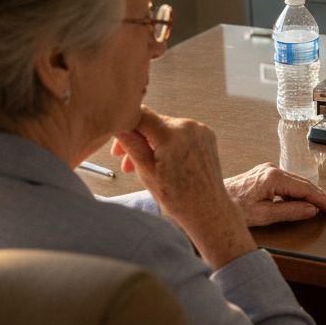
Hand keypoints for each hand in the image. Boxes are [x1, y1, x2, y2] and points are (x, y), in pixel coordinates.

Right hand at [111, 107, 254, 268]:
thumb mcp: (145, 171)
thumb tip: (117, 125)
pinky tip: (164, 162)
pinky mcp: (206, 135)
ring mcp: (200, 129)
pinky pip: (179, 132)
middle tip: (125, 163)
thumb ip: (130, 143)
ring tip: (144, 166)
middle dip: (137, 139)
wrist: (208, 210)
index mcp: (172, 134)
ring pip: (165, 127)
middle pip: (152, 121)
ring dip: (151, 142)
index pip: (140, 115)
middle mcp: (189, 126)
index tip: (117, 146)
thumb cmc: (178, 198)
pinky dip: (168, 143)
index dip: (124, 127)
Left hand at [225, 162, 325, 225]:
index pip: (305, 188)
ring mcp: (266, 170)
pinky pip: (286, 180)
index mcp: (273, 177)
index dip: (320, 199)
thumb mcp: (264, 215)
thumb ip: (290, 211)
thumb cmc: (232, 208)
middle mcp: (271, 169)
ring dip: (308, 191)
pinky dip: (296, 189)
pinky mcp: (262, 173)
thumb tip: (310, 209)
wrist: (208, 201)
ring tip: (320, 202)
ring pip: (295, 180)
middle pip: (302, 182)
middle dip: (318, 194)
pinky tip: (301, 198)